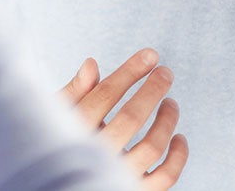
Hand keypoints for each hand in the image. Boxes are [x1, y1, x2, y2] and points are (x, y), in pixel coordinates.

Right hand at [59, 50, 187, 188]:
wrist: (56, 182)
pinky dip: (178, 157)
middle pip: (132, 117)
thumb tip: (91, 64)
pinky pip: (165, 177)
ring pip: (152, 146)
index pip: (106, 95)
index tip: (150, 56)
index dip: (130, 71)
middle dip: (153, 90)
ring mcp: (116, 176)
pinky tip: (178, 138)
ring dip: (167, 120)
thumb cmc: (57, 143)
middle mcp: (95, 156)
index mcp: (74, 131)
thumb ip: (74, 93)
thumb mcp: (56, 116)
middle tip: (166, 73)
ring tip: (171, 104)